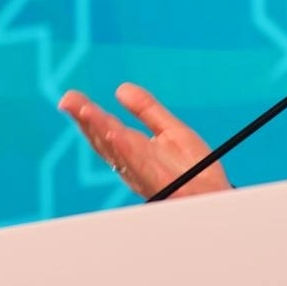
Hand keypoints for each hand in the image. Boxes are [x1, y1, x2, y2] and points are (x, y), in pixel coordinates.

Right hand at [58, 82, 230, 199]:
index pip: (105, 131)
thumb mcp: (171, 131)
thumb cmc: (195, 170)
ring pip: (117, 151)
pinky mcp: (161, 181)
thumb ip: (147, 110)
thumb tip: (121, 89)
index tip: (70, 98)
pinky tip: (115, 133)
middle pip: (104, 140)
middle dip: (85, 121)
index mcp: (134, 152)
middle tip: (68, 101)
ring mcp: (146, 173)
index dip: (86, 115)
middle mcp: (134, 164)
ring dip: (100, 131)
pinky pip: (139, 164)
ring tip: (85, 111)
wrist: (218, 196)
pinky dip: (125, 149)